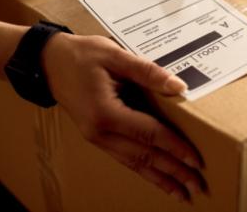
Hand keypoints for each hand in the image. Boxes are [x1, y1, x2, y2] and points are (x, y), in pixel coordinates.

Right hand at [42, 32, 204, 202]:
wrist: (48, 62)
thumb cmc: (81, 55)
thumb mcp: (115, 55)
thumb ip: (148, 72)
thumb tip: (178, 87)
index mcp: (105, 113)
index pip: (149, 134)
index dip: (175, 147)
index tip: (196, 160)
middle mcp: (100, 132)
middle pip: (143, 157)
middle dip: (172, 173)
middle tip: (197, 186)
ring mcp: (96, 138)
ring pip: (133, 163)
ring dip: (159, 178)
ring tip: (181, 192)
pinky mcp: (97, 136)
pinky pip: (124, 158)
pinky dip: (143, 170)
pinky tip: (156, 177)